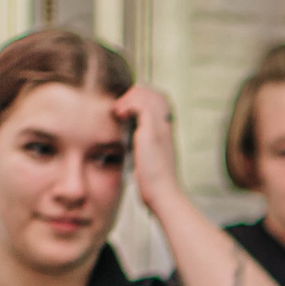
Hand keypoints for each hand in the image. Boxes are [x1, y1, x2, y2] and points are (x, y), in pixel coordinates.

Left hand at [111, 84, 184, 211]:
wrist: (163, 193)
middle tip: (120, 109)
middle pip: (154, 93)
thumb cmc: (154, 182)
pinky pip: (140, 105)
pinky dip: (127, 105)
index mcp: (166, 130)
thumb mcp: (148, 157)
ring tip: (118, 111)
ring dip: (128, 98)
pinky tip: (119, 115)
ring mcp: (160, 127)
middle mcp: (166, 125)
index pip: (158, 100)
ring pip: (147, 94)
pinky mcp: (151, 132)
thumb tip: (127, 140)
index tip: (125, 109)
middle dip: (134, 94)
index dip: (141, 98)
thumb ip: (142, 145)